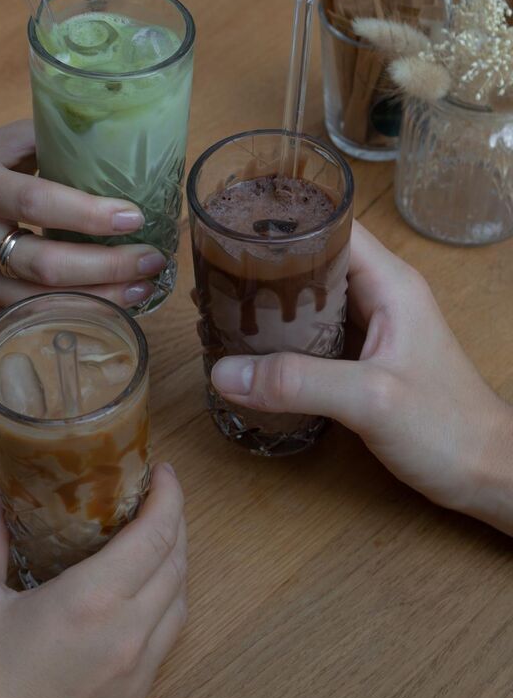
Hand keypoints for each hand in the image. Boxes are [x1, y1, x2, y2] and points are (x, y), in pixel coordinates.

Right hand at [0, 120, 165, 312]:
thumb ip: (51, 140)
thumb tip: (120, 142)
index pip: (37, 203)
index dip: (89, 214)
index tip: (134, 216)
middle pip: (45, 264)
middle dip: (108, 267)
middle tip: (153, 259)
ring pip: (40, 300)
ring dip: (100, 300)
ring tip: (143, 288)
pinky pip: (30, 315)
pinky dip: (74, 314)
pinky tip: (111, 306)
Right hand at [0, 464, 186, 697]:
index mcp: (91, 602)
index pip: (156, 535)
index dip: (169, 495)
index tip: (162, 471)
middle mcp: (128, 633)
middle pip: (177, 561)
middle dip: (174, 520)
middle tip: (157, 494)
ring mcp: (139, 670)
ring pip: (181, 599)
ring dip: (176, 560)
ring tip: (155, 535)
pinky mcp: (138, 697)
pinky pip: (170, 636)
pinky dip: (169, 601)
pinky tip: (145, 591)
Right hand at [211, 221, 512, 533]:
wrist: (486, 474)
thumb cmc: (448, 428)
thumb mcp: (370, 399)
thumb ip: (298, 382)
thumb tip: (225, 372)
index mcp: (389, 282)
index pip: (331, 225)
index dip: (283, 222)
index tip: (233, 231)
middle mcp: (381, 295)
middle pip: (315, 258)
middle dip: (266, 264)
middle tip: (213, 275)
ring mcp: (375, 327)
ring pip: (312, 297)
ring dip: (271, 302)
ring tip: (220, 306)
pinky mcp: (366, 358)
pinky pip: (316, 332)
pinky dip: (283, 335)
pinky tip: (253, 349)